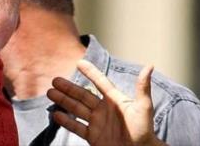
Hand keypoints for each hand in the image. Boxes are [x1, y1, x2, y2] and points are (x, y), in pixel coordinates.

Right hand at [47, 60, 165, 145]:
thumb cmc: (144, 131)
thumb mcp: (143, 108)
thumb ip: (142, 88)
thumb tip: (149, 66)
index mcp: (115, 100)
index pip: (100, 83)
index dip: (90, 73)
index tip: (79, 62)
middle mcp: (103, 110)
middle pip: (82, 95)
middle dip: (68, 88)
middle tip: (55, 80)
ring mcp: (97, 123)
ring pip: (76, 109)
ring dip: (63, 101)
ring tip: (50, 93)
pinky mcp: (93, 137)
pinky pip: (77, 127)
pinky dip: (66, 121)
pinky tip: (56, 114)